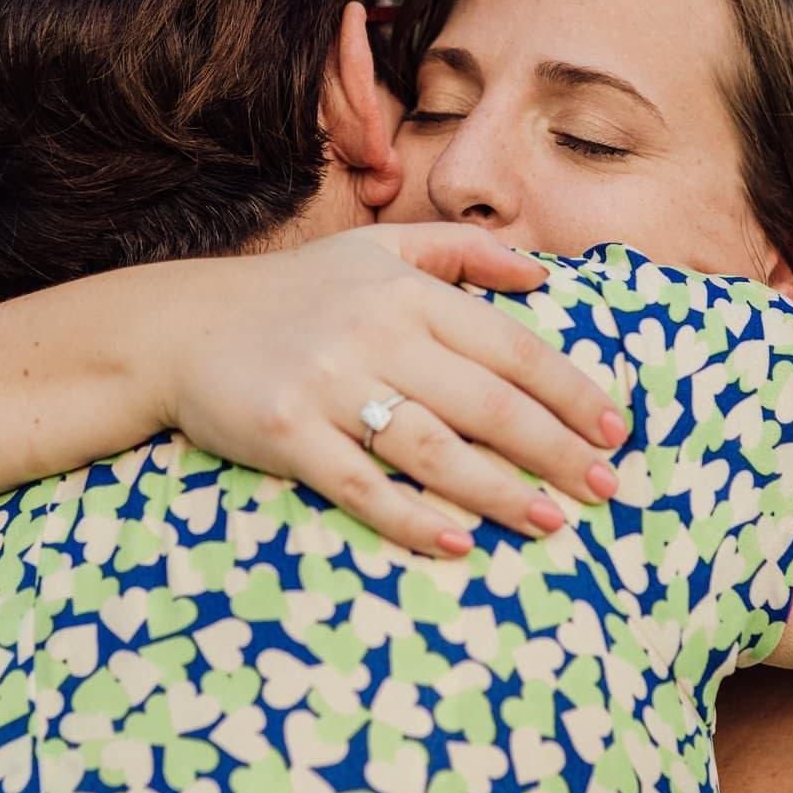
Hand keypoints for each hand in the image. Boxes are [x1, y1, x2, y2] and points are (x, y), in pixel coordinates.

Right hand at [156, 223, 626, 555]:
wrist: (178, 327)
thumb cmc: (293, 293)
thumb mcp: (375, 249)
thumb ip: (462, 251)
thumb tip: (542, 275)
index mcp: (406, 292)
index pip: (509, 345)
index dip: (570, 390)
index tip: (615, 429)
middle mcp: (373, 334)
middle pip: (486, 402)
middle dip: (555, 450)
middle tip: (606, 490)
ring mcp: (327, 385)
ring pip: (433, 448)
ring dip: (500, 490)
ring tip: (552, 522)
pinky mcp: (285, 434)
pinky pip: (362, 486)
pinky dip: (413, 518)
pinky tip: (460, 543)